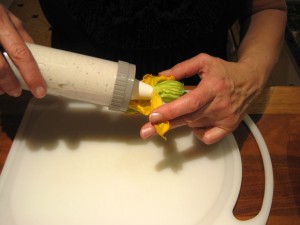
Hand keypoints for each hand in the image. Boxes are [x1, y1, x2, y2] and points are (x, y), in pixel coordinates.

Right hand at [0, 4, 45, 97]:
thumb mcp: (5, 15)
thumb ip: (20, 34)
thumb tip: (36, 53)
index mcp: (0, 22)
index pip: (21, 53)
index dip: (32, 75)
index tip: (39, 90)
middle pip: (0, 67)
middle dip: (11, 83)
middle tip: (16, 91)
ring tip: (2, 89)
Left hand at [140, 53, 262, 143]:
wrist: (250, 81)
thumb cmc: (224, 71)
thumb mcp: (204, 61)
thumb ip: (183, 67)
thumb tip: (161, 75)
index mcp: (212, 87)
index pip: (190, 102)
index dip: (171, 110)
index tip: (153, 117)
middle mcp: (219, 106)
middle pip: (188, 118)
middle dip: (165, 124)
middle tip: (145, 132)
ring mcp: (225, 119)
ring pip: (194, 125)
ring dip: (184, 120)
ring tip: (187, 109)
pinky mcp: (229, 128)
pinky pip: (207, 138)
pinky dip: (199, 132)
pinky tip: (199, 121)